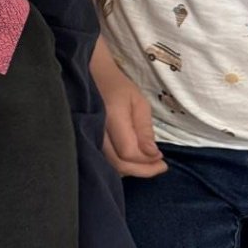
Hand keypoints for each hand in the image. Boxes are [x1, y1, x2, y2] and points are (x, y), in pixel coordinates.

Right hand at [95, 60, 166, 177]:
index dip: (147, 160)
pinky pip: (104, 162)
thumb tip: (153, 155)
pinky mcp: (87, 142)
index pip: (129, 152)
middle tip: (160, 166)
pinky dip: (121, 166)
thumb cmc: (118, 87)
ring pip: (110, 166)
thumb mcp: (139, 102)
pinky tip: (132, 161)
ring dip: (132, 170)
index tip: (161, 156)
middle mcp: (96, 131)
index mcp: (111, 118)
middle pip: (118, 164)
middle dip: (142, 170)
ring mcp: (87, 138)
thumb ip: (145, 130)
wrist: (91, 78)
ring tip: (148, 164)